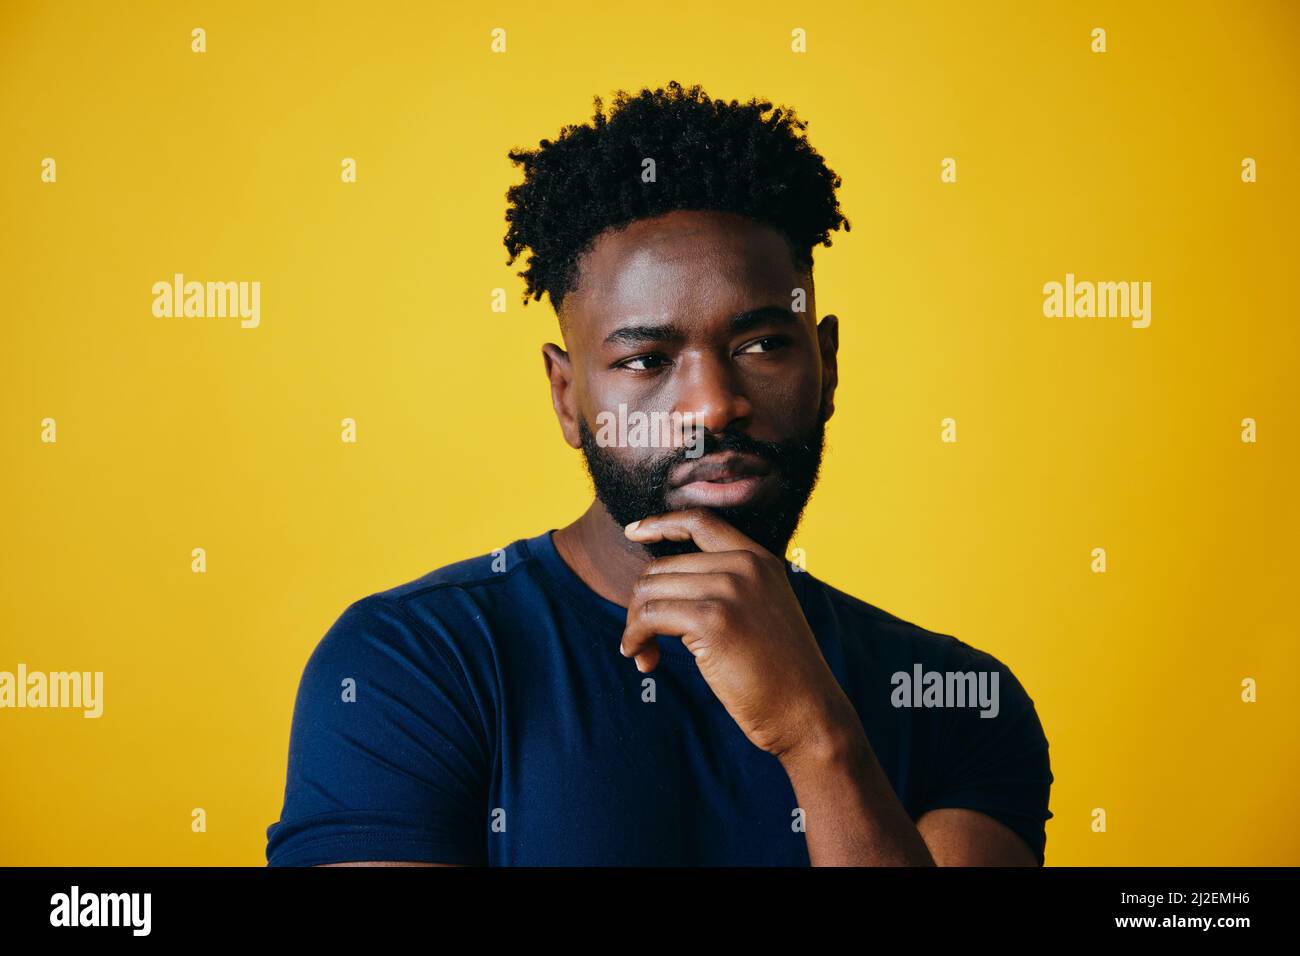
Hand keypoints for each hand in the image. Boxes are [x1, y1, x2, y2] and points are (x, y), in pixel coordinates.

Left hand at [621, 508, 855, 760]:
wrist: (807, 712)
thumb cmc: (779, 672)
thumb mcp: (762, 611)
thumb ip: (727, 586)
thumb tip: (660, 584)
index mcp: (760, 559)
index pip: (701, 521)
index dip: (660, 523)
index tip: (633, 532)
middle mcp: (745, 567)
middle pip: (662, 566)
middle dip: (640, 603)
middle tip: (642, 639)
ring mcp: (729, 591)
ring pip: (649, 590)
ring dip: (634, 624)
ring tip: (641, 652)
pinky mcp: (712, 622)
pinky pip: (649, 617)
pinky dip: (636, 638)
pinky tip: (643, 659)